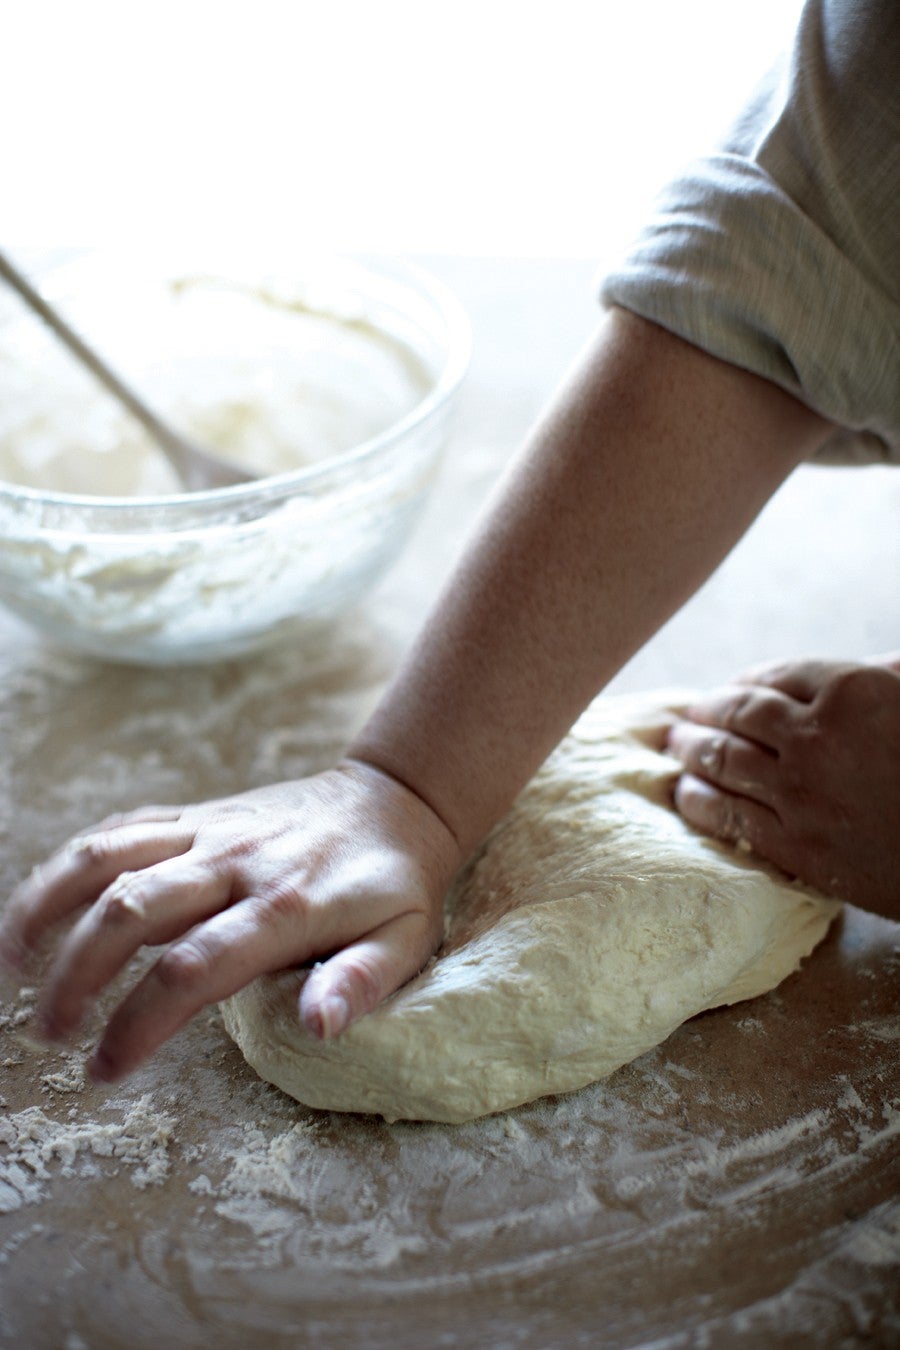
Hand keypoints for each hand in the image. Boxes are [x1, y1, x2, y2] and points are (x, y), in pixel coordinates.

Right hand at [0, 761, 461, 1082]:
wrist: (395, 800)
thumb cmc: (396, 885)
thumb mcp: (405, 941)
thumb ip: (361, 982)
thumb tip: (319, 1027)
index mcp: (285, 907)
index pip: (193, 969)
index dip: (139, 1024)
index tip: (105, 1071)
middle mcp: (236, 862)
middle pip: (132, 912)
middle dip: (77, 977)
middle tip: (50, 1036)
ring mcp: (211, 831)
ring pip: (109, 857)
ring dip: (50, 908)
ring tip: (11, 966)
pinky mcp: (196, 814)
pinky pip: (121, 829)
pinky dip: (71, 864)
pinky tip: (39, 908)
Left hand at [667, 657, 899, 917]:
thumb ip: (882, 673)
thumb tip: (861, 667)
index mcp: (851, 688)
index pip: (774, 676)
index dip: (743, 681)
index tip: (729, 688)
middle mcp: (815, 736)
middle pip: (738, 715)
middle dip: (706, 713)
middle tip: (687, 716)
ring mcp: (801, 793)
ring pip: (724, 762)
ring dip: (692, 751)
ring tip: (677, 748)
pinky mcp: (799, 846)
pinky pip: (730, 817)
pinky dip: (699, 801)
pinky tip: (685, 795)